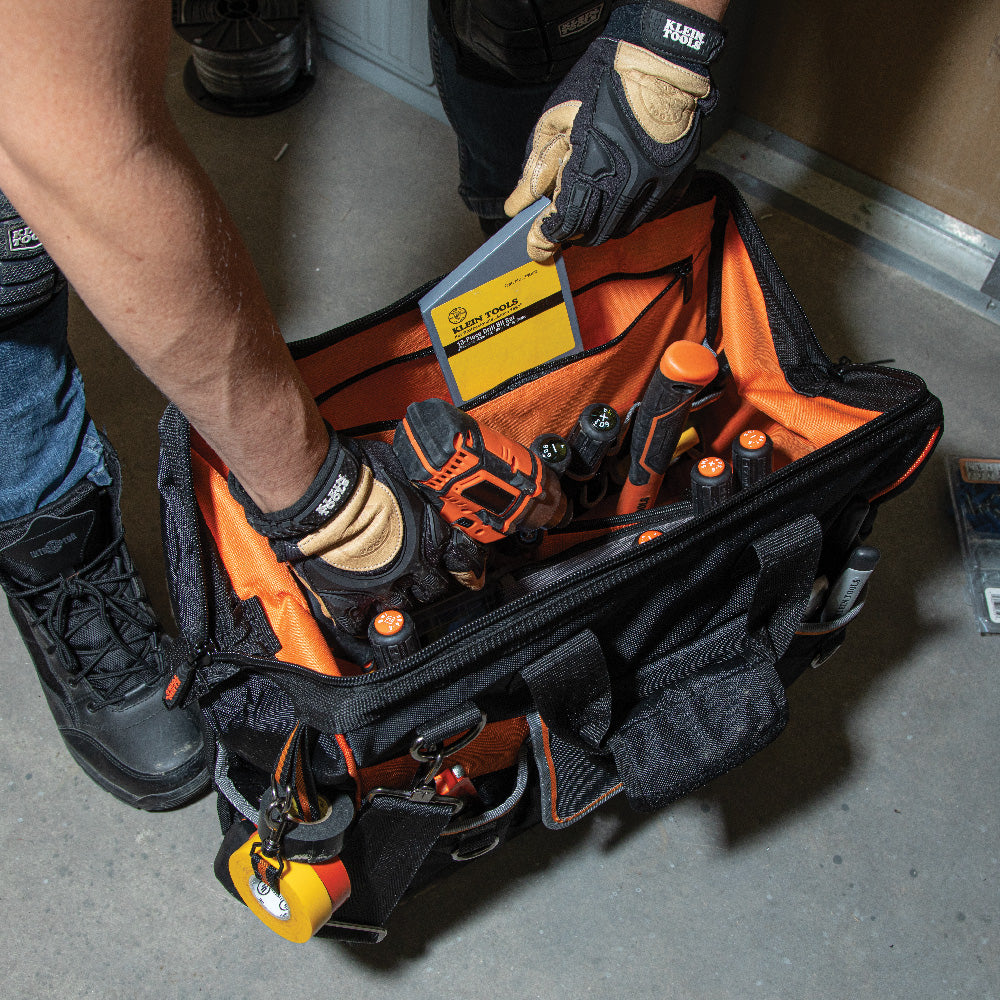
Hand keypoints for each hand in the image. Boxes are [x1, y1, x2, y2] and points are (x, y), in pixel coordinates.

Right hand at [230, 428, 485, 635]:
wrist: (325, 494)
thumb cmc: (360, 475)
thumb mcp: (407, 472)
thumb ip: (422, 490)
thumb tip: (431, 478)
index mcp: (431, 537)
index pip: (463, 562)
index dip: (466, 569)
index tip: (467, 575)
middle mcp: (414, 567)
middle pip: (433, 588)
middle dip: (426, 582)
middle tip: (412, 573)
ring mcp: (384, 588)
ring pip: (402, 608)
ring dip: (398, 601)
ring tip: (388, 591)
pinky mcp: (350, 601)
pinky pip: (360, 624)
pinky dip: (361, 622)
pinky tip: (361, 617)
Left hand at [504, 1, 725, 261]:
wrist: (663, 68)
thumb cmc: (608, 88)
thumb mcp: (560, 120)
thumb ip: (537, 166)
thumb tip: (515, 204)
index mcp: (594, 168)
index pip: (567, 223)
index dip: (550, 236)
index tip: (542, 237)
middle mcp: (626, 185)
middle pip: (595, 232)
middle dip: (575, 232)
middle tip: (567, 222)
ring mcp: (655, 187)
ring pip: (623, 229)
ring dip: (603, 224)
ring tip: (595, 207)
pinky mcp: (675, 185)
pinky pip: (649, 215)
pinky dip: (631, 214)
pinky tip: (623, 197)